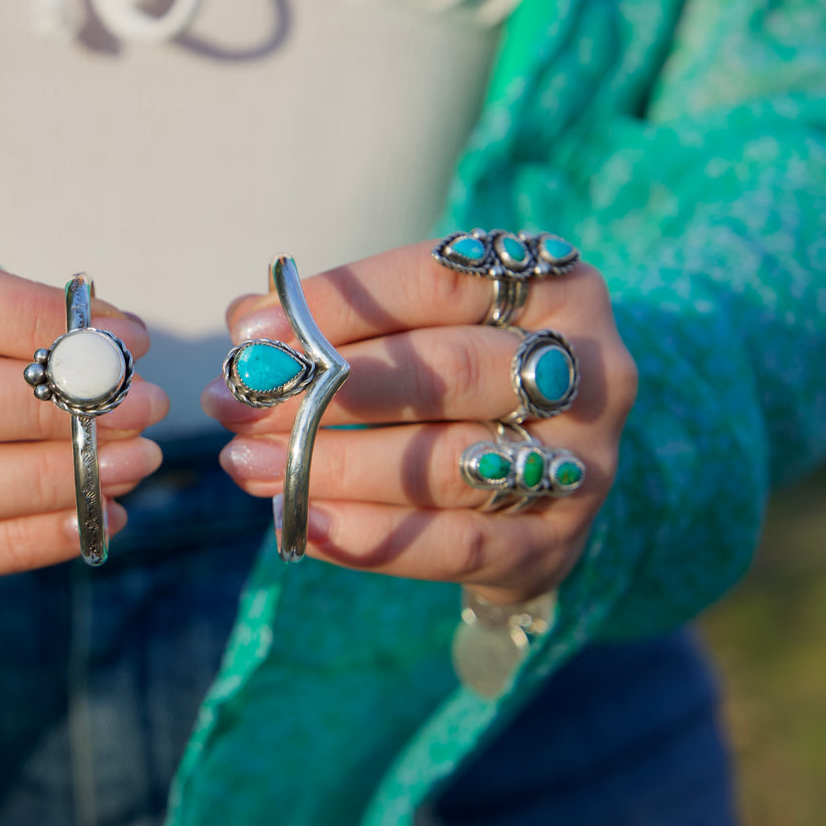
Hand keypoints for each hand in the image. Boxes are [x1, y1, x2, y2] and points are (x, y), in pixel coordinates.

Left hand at [202, 241, 636, 603]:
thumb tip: (247, 320)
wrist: (544, 485)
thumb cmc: (461, 386)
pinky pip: (454, 544)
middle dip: (324, 390)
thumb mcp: (417, 331)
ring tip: (245, 464)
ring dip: (330, 466)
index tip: (251, 335)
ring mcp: (584, 463)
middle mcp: (590, 369)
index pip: (437, 280)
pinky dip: (370, 538)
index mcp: (557, 286)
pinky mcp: (556, 543)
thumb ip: (339, 322)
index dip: (338, 303)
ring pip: (443, 463)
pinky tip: (300, 525)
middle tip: (234, 405)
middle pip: (443, 372)